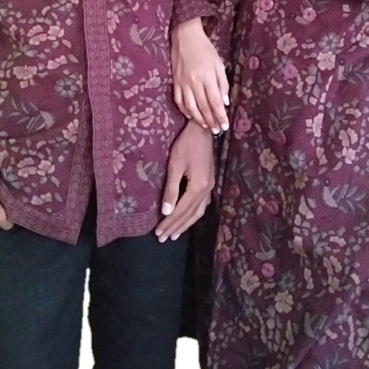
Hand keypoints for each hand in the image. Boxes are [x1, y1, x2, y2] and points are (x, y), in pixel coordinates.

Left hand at [154, 120, 214, 242]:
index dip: (169, 223)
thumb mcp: (175, 165)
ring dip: (185, 224)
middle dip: (176, 227)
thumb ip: (171, 189)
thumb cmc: (186, 145)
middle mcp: (206, 190)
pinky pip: (202, 205)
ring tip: (175, 234)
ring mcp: (210, 187)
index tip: (158, 233)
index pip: (180, 211)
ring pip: (198, 212)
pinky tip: (188, 217)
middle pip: (190, 214)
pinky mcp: (209, 182)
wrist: (203, 130)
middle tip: (163, 238)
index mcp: (198, 187)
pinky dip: (193, 215)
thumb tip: (166, 211)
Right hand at [171, 17, 229, 132]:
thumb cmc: (205, 49)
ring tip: (206, 126)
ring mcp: (183, 83)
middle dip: (211, 121)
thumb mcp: (218, 64)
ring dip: (199, 119)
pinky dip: (185, 111)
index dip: (220, 116)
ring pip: (190, 107)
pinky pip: (179, 101)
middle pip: (203, 107)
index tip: (224, 126)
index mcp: (207, 77)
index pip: (215, 102)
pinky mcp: (175, 82)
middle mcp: (194, 83)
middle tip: (216, 131)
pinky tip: (191, 116)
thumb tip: (225, 102)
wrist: (185, 37)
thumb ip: (222, 84)